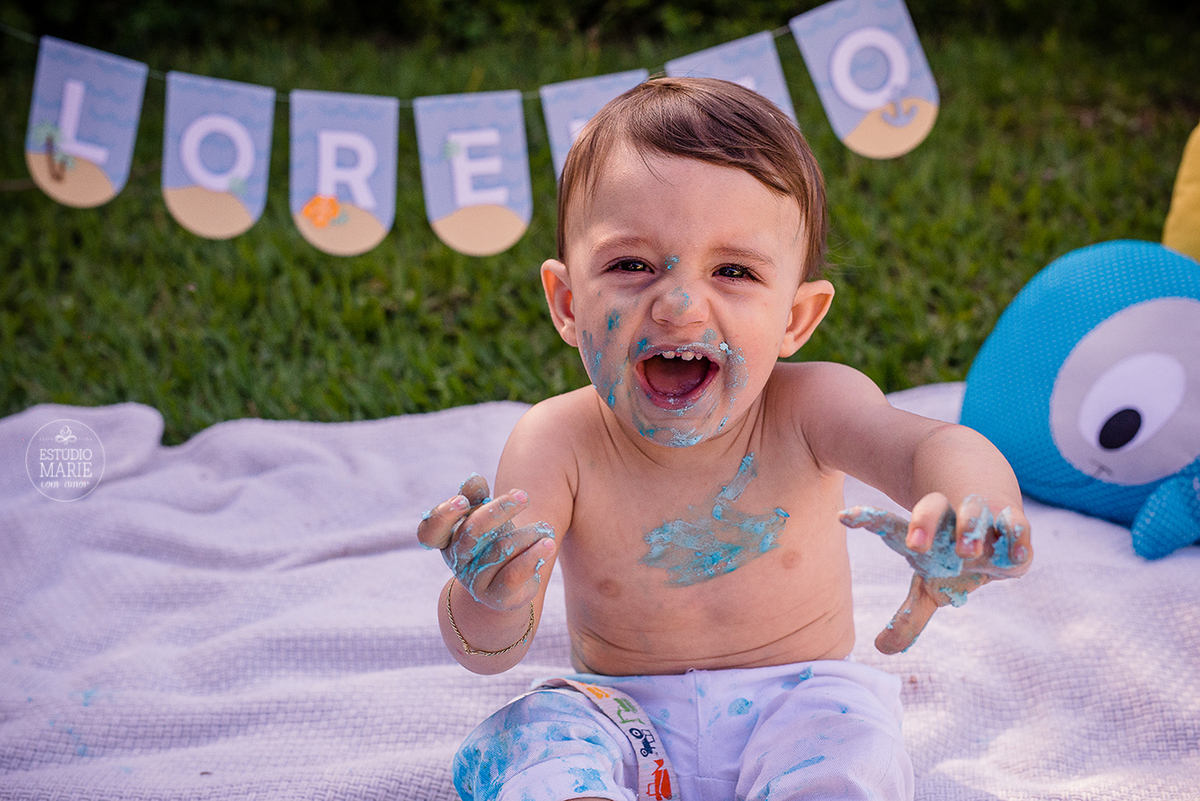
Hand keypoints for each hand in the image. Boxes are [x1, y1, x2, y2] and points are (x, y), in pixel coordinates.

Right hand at [417, 474, 555, 611]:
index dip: (443, 516)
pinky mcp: (496, 596)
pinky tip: (548, 545)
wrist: (505, 587)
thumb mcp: (484, 517)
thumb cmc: (492, 542)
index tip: (463, 501)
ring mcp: (475, 580)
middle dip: (499, 511)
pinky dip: (532, 556)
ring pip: (500, 550)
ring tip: (546, 528)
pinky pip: (513, 575)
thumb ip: (477, 498)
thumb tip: (474, 479)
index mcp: (447, 540)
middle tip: (523, 496)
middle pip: (471, 533)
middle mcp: (457, 561)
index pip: (430, 531)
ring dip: (527, 534)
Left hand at [840, 493, 1031, 654]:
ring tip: (965, 551)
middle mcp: (948, 519)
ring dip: (969, 528)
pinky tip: (1014, 554)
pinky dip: (1016, 536)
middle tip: (913, 547)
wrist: (996, 530)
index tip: (844, 516)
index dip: (868, 520)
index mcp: (923, 533)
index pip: (889, 524)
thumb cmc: (954, 563)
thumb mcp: (931, 591)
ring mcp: (981, 518)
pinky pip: (1016, 525)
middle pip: (931, 509)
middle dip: (922, 524)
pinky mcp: (1014, 525)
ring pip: (973, 513)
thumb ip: (908, 618)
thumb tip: (880, 648)